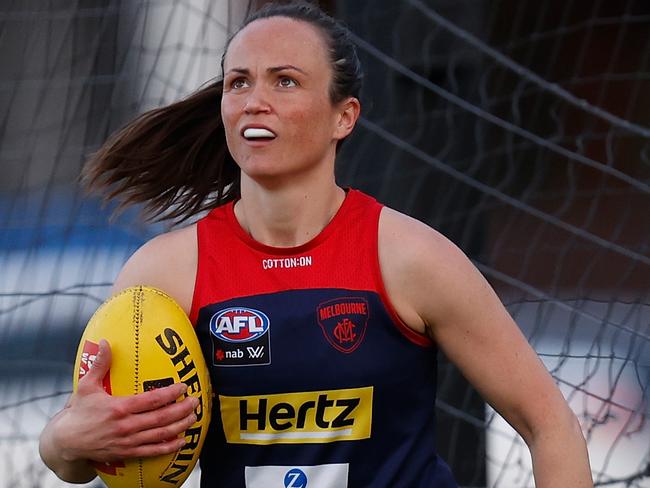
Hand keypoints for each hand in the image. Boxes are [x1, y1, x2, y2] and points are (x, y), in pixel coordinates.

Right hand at [54, 339, 197, 462]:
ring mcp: (128, 441)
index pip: (151, 400)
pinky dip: (169, 447)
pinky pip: (152, 451)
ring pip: (160, 434)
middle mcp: (126, 426)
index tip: (183, 386)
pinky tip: (182, 441)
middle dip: (182, 409)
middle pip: (161, 418)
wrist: (66, 442)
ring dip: (180, 426)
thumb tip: (106, 342)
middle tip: (195, 401)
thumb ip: (100, 364)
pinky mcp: (127, 453)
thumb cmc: (79, 412)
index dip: (170, 393)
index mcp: (119, 408)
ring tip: (193, 417)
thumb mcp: (86, 386)